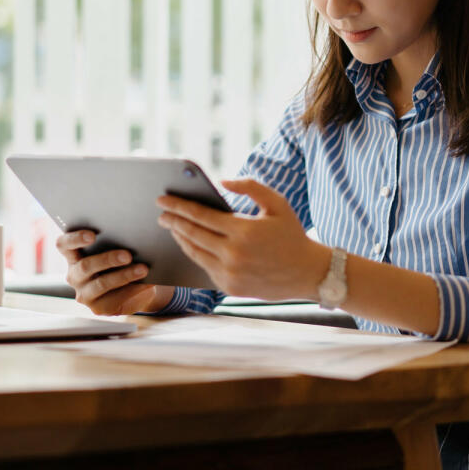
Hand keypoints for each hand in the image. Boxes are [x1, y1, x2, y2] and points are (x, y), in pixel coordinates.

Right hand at [55, 230, 168, 314]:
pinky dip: (132, 290)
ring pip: (101, 284)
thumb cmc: (123, 261)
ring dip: (124, 275)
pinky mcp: (98, 308)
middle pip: (85, 266)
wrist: (136, 288)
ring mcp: (84, 293)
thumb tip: (132, 236)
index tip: (92, 235)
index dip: (75, 238)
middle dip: (107, 259)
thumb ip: (116, 242)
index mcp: (73, 256)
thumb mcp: (116, 249)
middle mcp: (75, 275)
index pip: (64, 245)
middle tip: (128, 255)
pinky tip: (145, 284)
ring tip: (142, 269)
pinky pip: (115, 299)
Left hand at [156, 178, 329, 300]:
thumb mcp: (277, 203)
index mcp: (243, 231)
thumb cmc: (292, 234)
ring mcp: (230, 273)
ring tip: (173, 227)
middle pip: (192, 234)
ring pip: (194, 253)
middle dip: (173, 222)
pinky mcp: (229, 287)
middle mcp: (233, 254)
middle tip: (161, 213)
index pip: (200, 215)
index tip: (162, 200)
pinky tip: (190, 244)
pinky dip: (195, 254)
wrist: (308, 273)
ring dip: (180, 238)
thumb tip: (222, 182)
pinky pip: (205, 268)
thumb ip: (250, 186)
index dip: (178, 206)